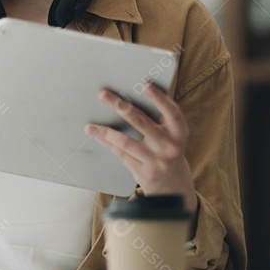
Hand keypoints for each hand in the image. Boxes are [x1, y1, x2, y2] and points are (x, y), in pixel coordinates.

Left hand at [84, 82, 197, 216]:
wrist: (173, 185)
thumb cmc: (167, 150)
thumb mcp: (171, 135)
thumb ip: (158, 119)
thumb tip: (128, 97)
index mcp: (179, 133)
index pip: (172, 112)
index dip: (160, 98)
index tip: (145, 85)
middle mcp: (170, 146)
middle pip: (141, 122)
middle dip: (119, 106)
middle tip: (102, 94)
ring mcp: (156, 161)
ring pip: (125, 141)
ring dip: (105, 131)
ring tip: (91, 125)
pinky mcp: (143, 172)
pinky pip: (120, 154)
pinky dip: (107, 143)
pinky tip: (96, 135)